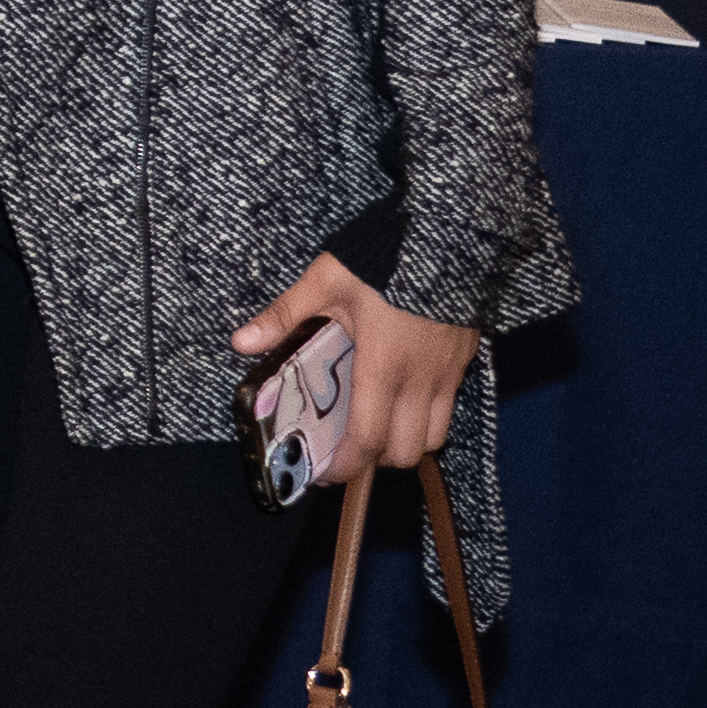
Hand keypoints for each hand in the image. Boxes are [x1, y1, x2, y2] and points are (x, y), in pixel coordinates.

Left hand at [234, 255, 476, 483]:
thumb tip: (243, 341)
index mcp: (384, 367)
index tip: (323, 472)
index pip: (368, 439)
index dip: (346, 466)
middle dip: (375, 460)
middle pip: (406, 451)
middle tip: (345, 447)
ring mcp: (448, 374)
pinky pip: (448, 410)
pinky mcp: (464, 362)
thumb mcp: (326, 281)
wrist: (450, 235)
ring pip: (434, 436)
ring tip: (373, 424)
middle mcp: (422, 380)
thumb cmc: (385, 259)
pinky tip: (399, 395)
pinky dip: (425, 418)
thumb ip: (285, 315)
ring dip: (405, 441)